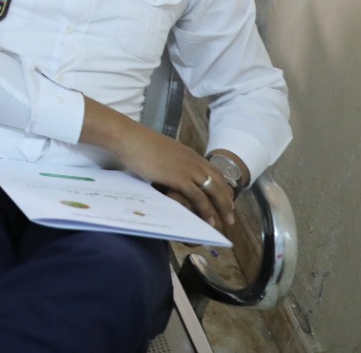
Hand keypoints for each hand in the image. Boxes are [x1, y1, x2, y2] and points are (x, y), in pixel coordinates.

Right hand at [82, 99, 234, 229]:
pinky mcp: (179, 178)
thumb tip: (169, 172)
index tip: (226, 199)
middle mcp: (194, 161)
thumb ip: (171, 162)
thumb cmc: (139, 144)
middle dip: (227, 200)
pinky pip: (199, 196)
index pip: (215, 172)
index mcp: (190, 154)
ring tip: (225, 221)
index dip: (222, 187)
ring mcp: (188, 169)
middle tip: (230, 215)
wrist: (130, 138)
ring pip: (213, 191)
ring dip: (221, 208)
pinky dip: (206, 210)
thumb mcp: (162, 153)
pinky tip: (209, 220)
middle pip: (219, 182)